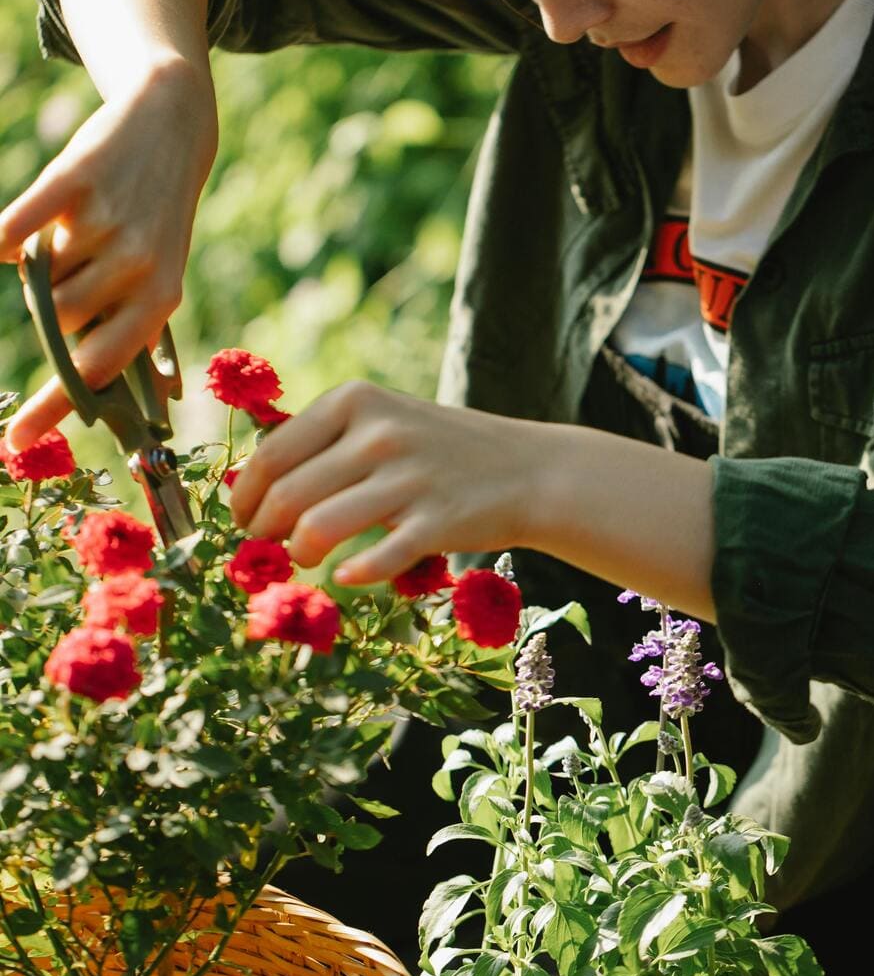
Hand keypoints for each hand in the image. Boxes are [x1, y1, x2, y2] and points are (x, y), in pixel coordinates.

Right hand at [0, 60, 216, 449]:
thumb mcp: (160, 275)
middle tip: (75, 265)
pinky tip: (3, 239)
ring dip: (40, 264)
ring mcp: (108, 222)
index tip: (14, 442)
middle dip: (52, 304)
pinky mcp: (76, 179)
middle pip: (57, 320)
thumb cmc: (157, 216)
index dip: (55, 407)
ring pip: (37, 279)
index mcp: (160, 299)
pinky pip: (15, 228)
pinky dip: (3, 236)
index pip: (99, 369)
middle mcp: (139, 266)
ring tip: (73, 234)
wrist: (169, 126)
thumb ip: (134, 332)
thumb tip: (146, 406)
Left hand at [229, 381, 540, 582]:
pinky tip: (347, 575)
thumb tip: (250, 484)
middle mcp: (379, 433)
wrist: (529, 469)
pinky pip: (373, 560)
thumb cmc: (439, 449)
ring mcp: (409, 478)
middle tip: (267, 547)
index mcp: (356, 400)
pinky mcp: (436, 522)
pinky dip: (352, 574)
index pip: (271, 454)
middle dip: (264, 531)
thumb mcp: (382, 419)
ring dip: (300, 554)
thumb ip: (323, 441)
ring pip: (318, 528)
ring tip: (306, 558)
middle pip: (287, 495)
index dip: (245, 496)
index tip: (243, 520)